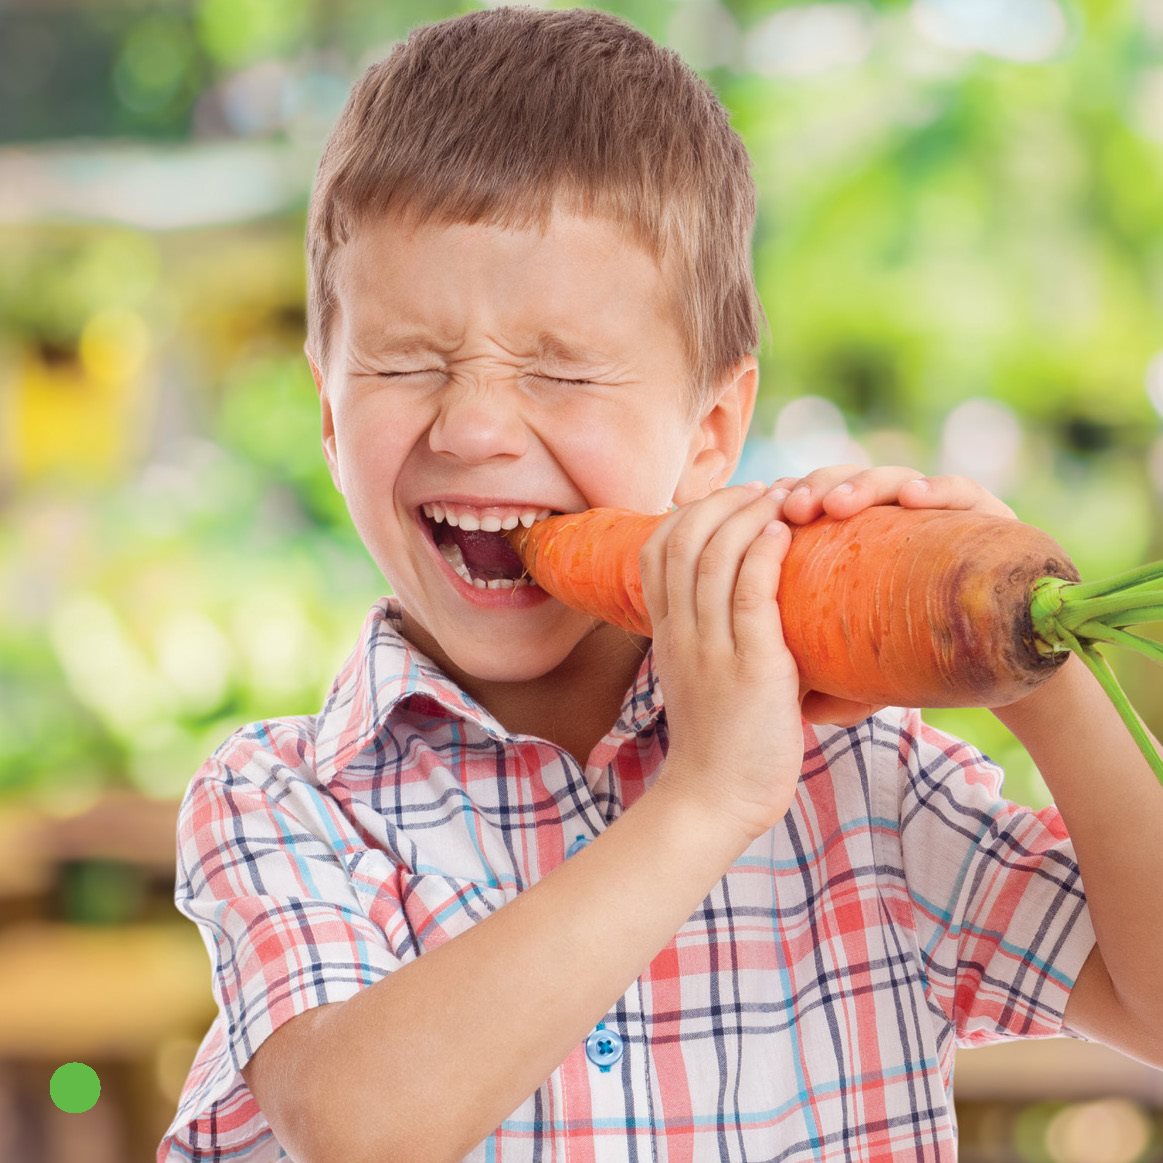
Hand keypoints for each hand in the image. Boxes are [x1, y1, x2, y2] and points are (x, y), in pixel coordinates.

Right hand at [641, 482, 804, 842]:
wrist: (712, 801)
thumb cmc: (718, 743)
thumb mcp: (699, 679)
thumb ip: (712, 640)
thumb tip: (749, 606)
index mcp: (668, 634)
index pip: (658, 551)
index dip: (691, 513)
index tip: (732, 501)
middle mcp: (682, 634)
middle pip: (685, 541)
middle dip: (724, 502)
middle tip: (764, 491)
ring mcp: (712, 650)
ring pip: (716, 558)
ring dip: (750, 516)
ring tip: (783, 497)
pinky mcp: (752, 669)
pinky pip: (750, 595)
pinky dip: (765, 554)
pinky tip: (783, 533)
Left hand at [765, 465, 1014, 725]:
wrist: (1007, 657)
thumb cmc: (927, 654)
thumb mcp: (874, 670)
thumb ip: (840, 683)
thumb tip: (802, 714)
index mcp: (856, 540)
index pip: (813, 504)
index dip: (786, 504)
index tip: (763, 521)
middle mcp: (892, 517)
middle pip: (846, 482)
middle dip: (817, 487)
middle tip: (798, 510)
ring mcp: (939, 511)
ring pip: (894, 479)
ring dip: (863, 484)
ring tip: (841, 504)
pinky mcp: (987, 514)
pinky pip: (961, 490)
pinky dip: (936, 488)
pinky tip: (914, 498)